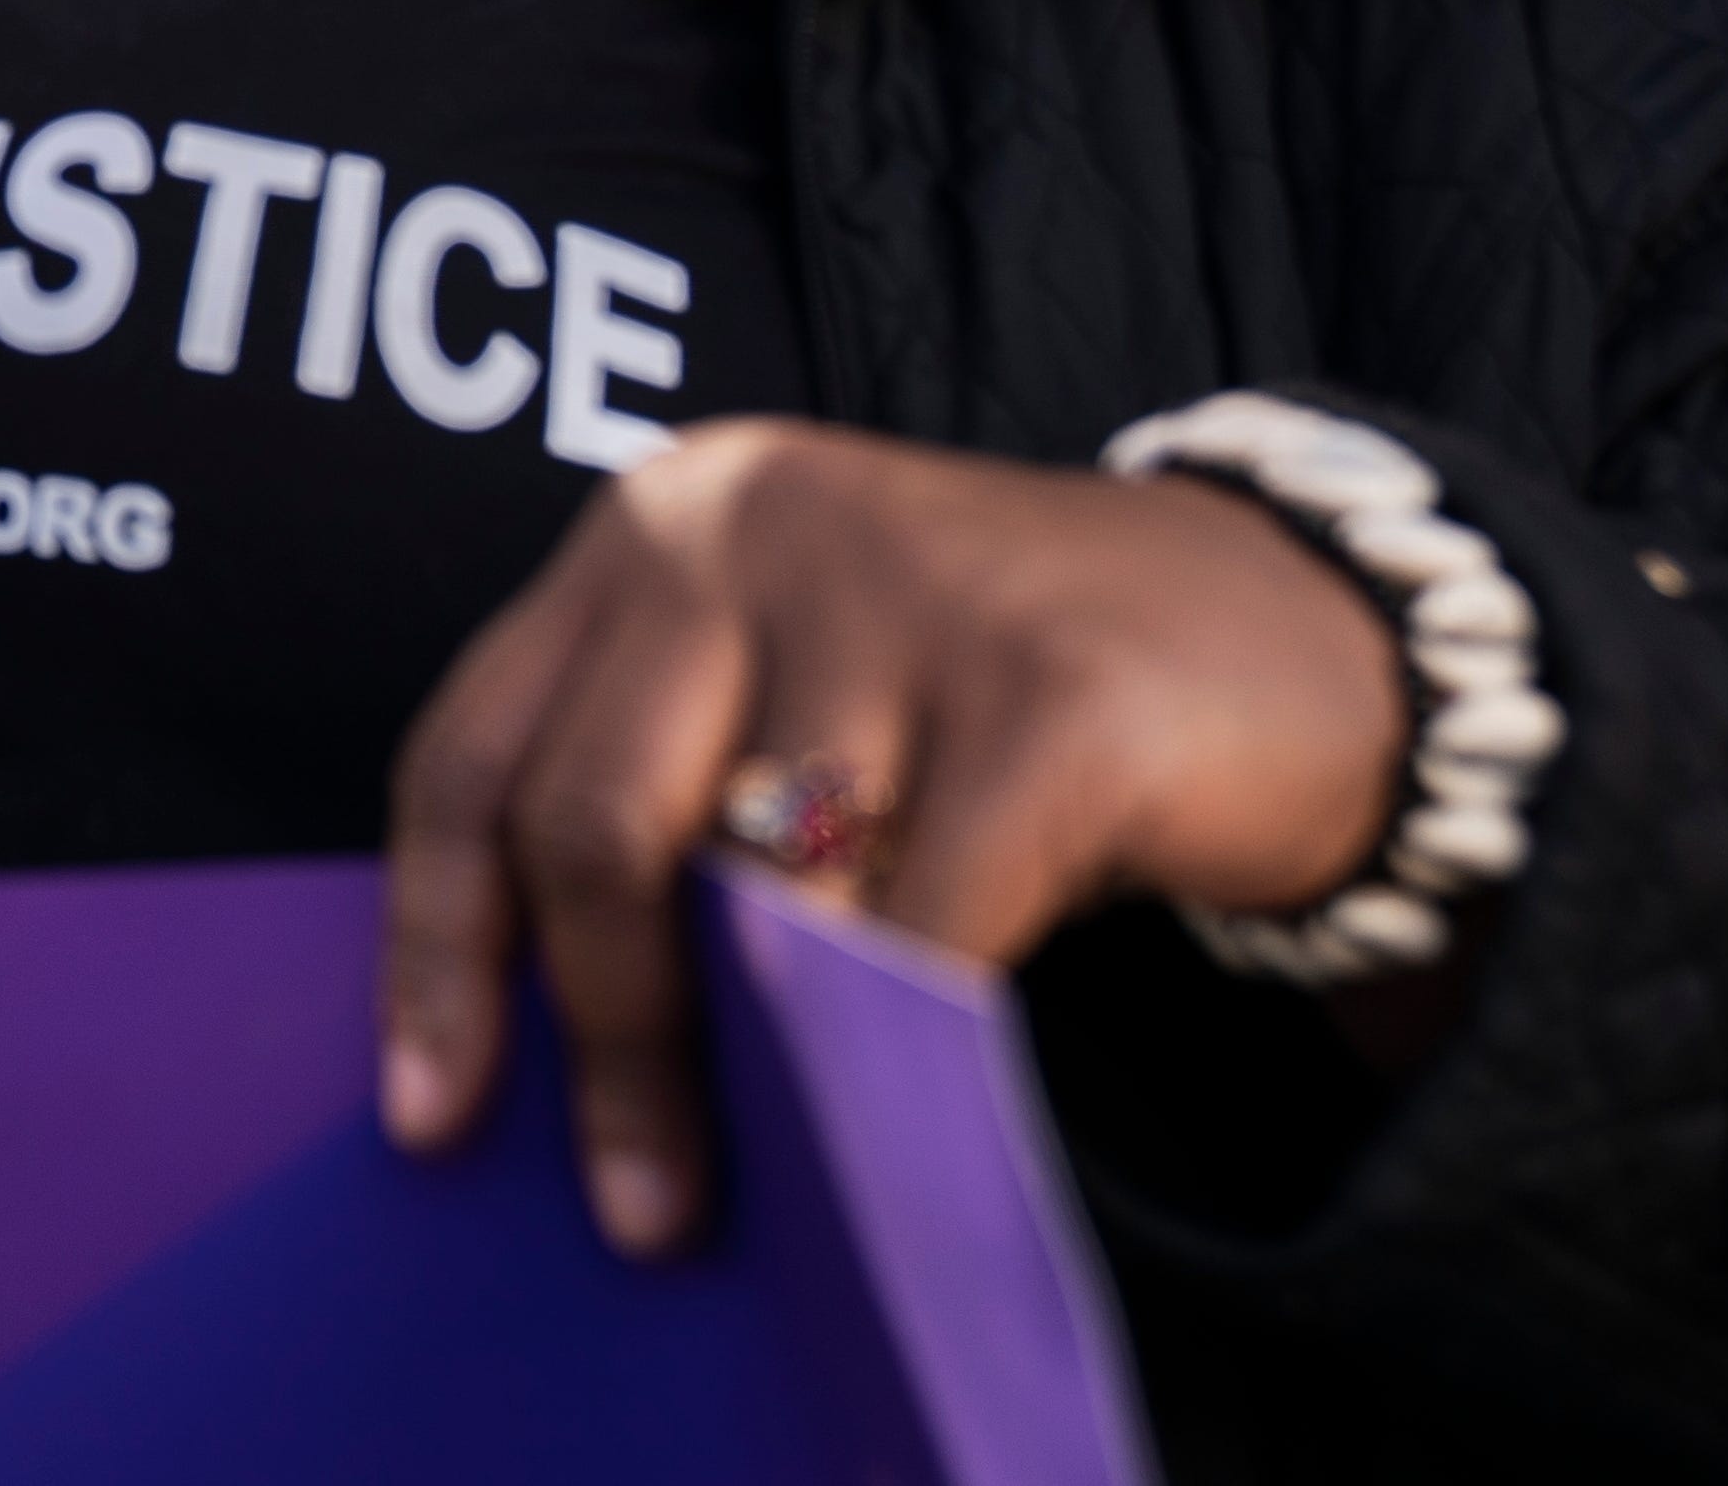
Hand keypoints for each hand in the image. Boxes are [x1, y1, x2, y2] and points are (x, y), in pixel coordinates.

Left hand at [375, 418, 1409, 1254]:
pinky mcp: (1051, 693)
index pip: (472, 753)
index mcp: (654, 530)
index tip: (431, 1117)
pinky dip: (912, 1035)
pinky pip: (927, 931)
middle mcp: (751, 522)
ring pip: (762, 893)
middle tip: (644, 1205)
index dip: (432, 950)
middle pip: (591, 826)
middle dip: (609, 1045)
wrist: (1295, 626)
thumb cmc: (999, 701)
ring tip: (802, 1144)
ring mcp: (905, 591)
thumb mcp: (800, 697)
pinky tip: (923, 1081)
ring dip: (772, 1056)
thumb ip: (674, 805)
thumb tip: (540, 1055)